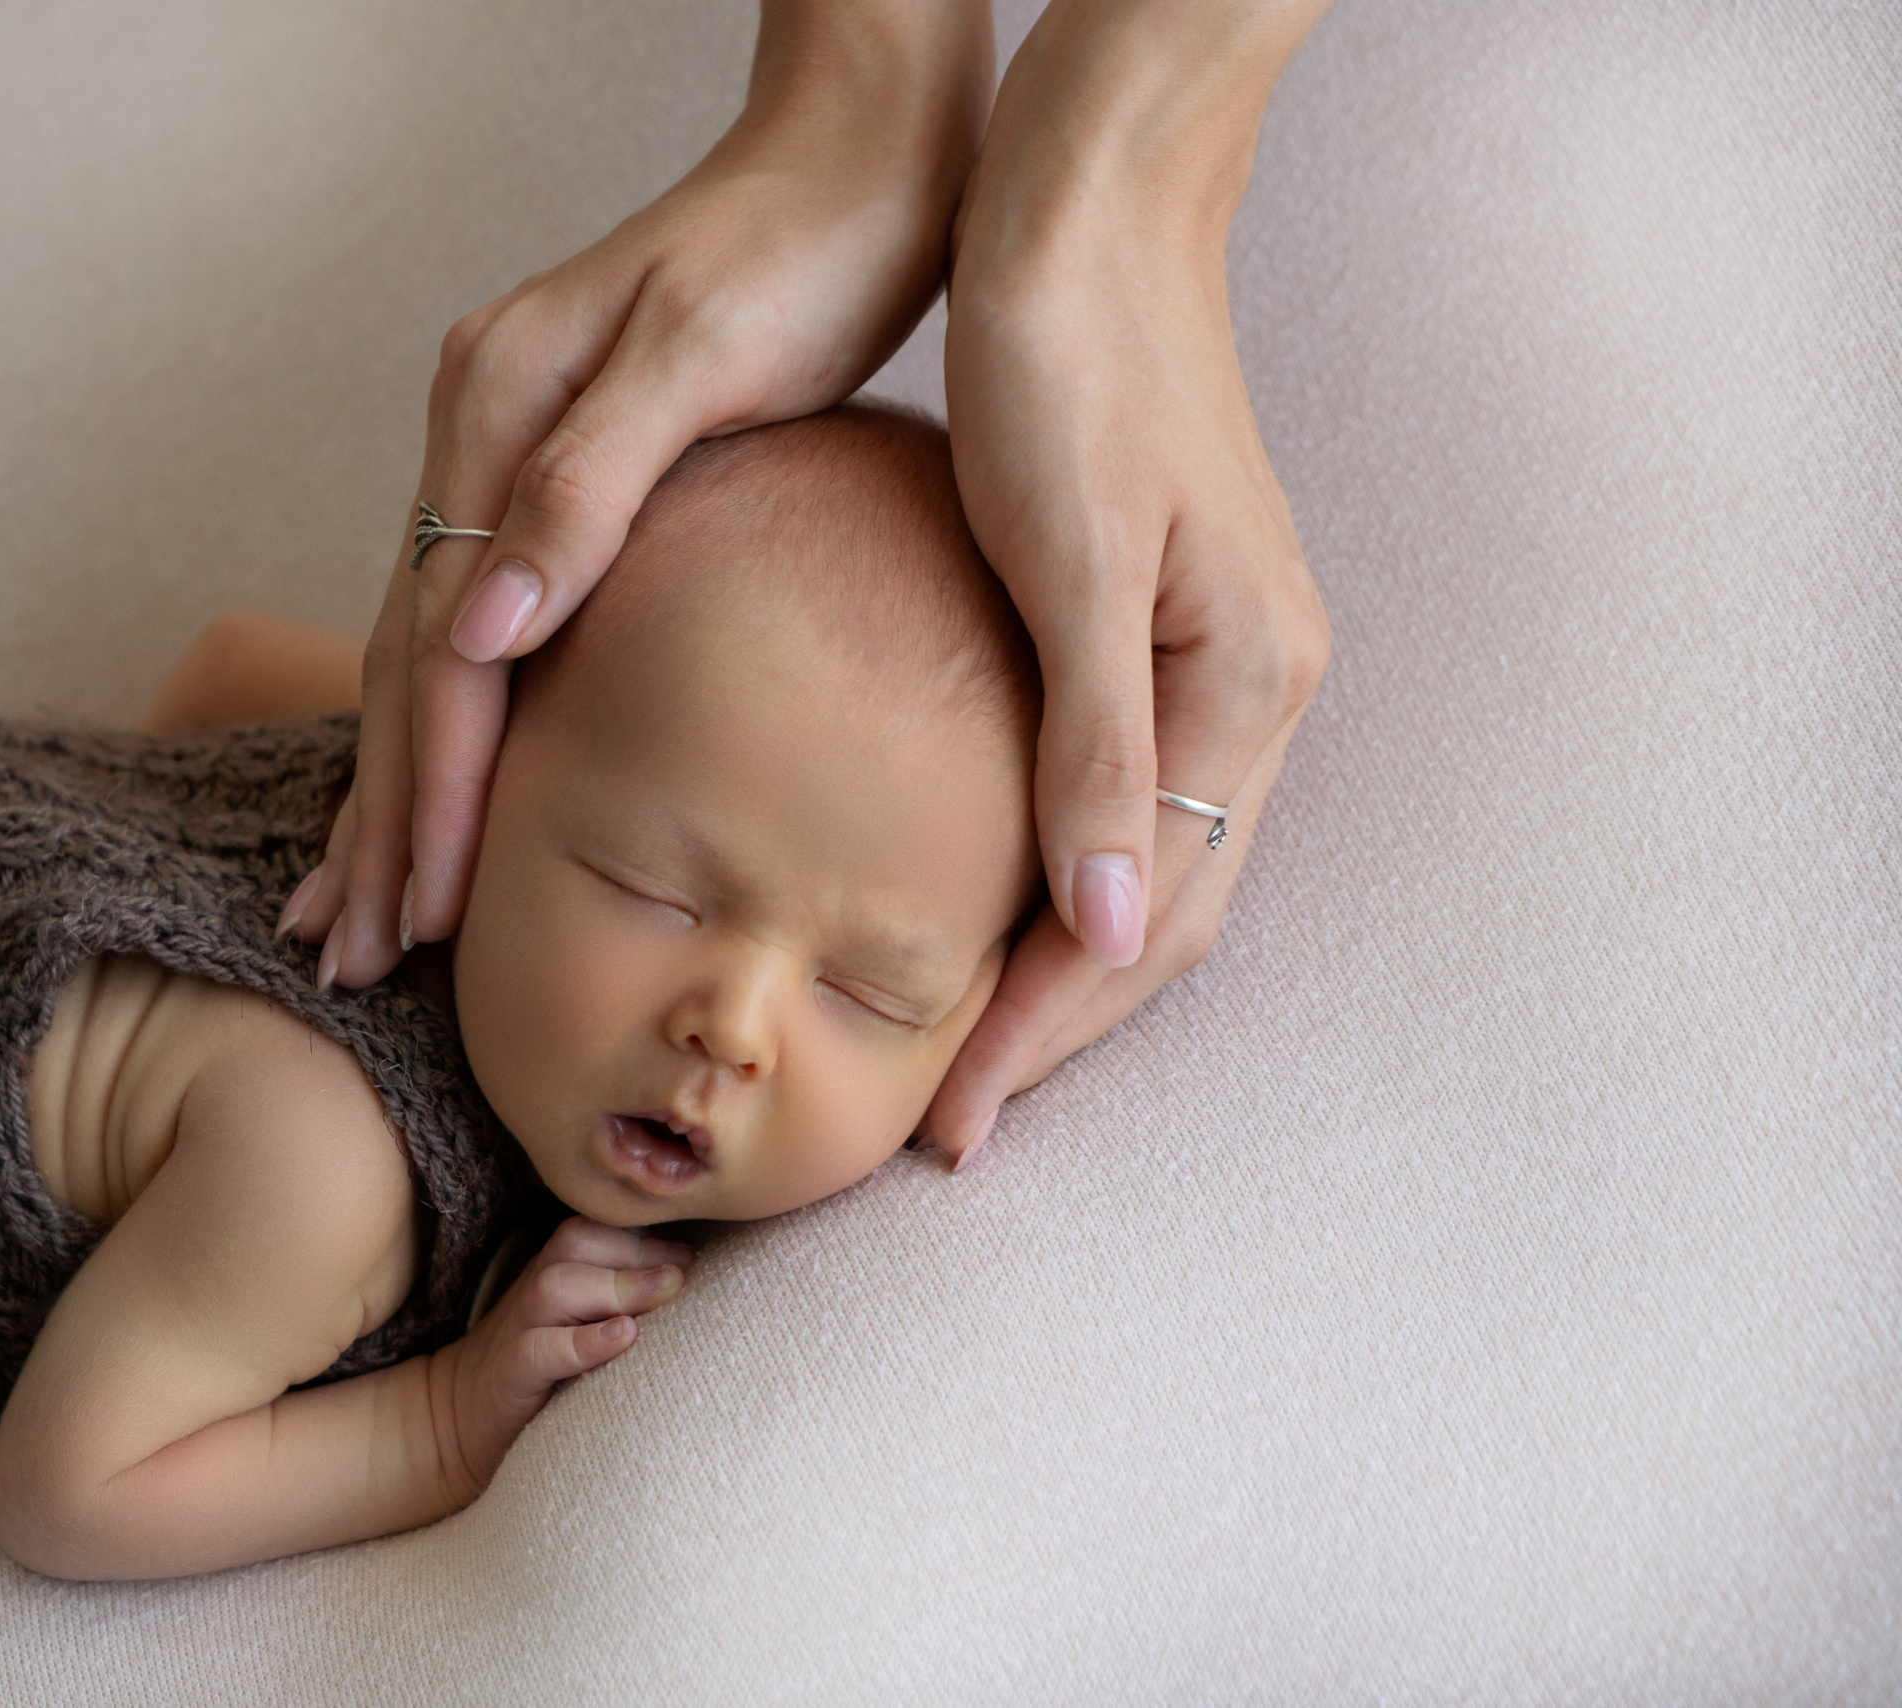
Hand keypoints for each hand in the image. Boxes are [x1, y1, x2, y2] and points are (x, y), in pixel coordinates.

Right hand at [283, 0, 994, 984]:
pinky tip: (441, 772)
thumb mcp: (708, 357)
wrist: (865, 146)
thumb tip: (476, 630)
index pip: (444, 645)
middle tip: (347, 953)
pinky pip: (471, 611)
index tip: (414, 916)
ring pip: (427, 646)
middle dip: (383, 814)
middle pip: (411, 659)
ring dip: (397, 780)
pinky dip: (449, 712)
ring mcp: (498, 442)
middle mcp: (473, 427)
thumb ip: (586, 488)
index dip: (430, 791)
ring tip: (364, 900)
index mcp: (498, 409)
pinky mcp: (548, 460)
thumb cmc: (813, 251)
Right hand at [426, 1218, 693, 1504]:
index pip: (600, 1229)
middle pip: (579, 1241)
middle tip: (686, 1274)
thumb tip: (696, 1285)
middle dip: (637, 1251)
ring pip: (559, 1284)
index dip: (649, 1236)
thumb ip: (626, 1300)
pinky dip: (584, 1342)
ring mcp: (521, 1326)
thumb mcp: (584, 1323)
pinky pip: (543, 1347)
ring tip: (666, 1294)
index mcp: (558, 1269)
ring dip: (616, 1286)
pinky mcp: (512, 1370)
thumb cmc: (547, 1366)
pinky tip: (623, 1338)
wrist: (461, 1414)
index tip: (695, 1258)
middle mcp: (538, 1287)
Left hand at [922, 0, 1334, 1159]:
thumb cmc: (1071, 360)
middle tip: (948, 1123)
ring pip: (1151, 863)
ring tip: (966, 1048)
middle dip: (1058, 1025)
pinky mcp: (1166, 622)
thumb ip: (1097, 749)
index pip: (1148, 917)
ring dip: (1065, 966)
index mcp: (1247, 682)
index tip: (951, 1121)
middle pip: (1166, 912)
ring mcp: (1223, 656)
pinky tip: (993, 902)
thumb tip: (1112, 926)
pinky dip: (1067, 872)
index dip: (1046, 1028)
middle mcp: (1258, 686)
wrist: (1091, 209)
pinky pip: (1130, 793)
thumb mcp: (1074, 558)